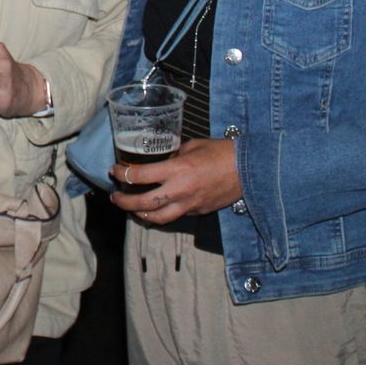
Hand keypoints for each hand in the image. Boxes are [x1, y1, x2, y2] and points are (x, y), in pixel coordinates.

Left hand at [108, 138, 243, 223]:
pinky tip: (155, 208)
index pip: (140, 176)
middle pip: (144, 203)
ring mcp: (190, 205)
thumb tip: (161, 158)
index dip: (123, 174)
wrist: (250, 170)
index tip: (115, 170)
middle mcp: (181, 190)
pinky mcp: (199, 212)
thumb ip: (174, 154)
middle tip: (114, 197)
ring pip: (158, 218)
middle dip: (124, 201)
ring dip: (140, 214)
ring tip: (131, 208)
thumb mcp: (193, 146)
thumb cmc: (222, 152)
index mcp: (178, 170)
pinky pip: (175, 216)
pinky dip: (161, 214)